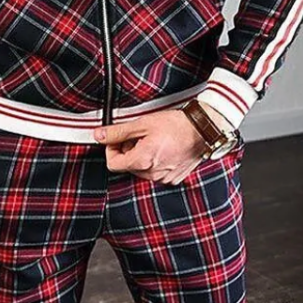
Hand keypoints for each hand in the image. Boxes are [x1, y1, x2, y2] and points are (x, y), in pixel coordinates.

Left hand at [93, 106, 217, 184]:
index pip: (113, 164)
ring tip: (155, 141)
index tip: (119, 139)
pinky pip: (156, 172)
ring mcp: (164, 178)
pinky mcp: (174, 179)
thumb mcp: (142, 123)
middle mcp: (152, 174)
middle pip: (128, 166)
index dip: (112, 150)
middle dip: (129, 151)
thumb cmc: (176, 125)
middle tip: (141, 136)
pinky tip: (164, 149)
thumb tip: (99, 136)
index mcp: (142, 161)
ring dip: (142, 156)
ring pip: (142, 170)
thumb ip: (118, 132)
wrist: (203, 130)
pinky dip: (156, 162)